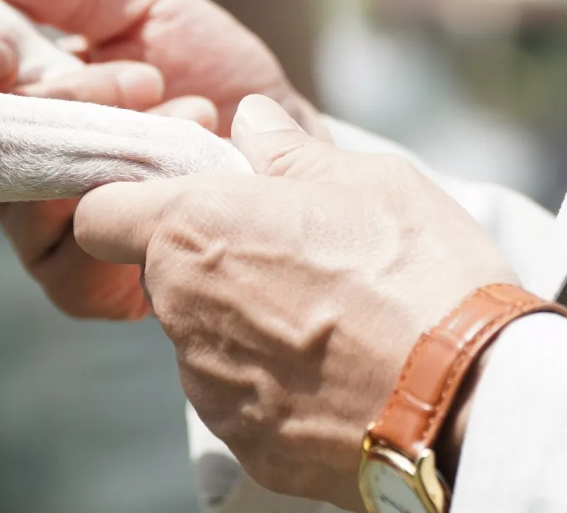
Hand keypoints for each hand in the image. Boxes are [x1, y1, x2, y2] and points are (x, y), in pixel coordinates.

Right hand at [0, 0, 320, 322]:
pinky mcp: (80, 287)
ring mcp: (39, 232)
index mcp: (10, 97)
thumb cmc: (206, 65)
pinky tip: (183, 170)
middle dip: (60, 110)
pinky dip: (125, 214)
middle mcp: (10, 168)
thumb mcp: (141, 7)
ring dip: (104, 156)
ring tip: (184, 114)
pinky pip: (67, 267)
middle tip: (142, 78)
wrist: (285, 142)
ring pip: (23, 206)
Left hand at [75, 96, 519, 506]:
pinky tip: (342, 368)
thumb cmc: (418, 270)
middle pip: (161, 276)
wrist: (467, 397)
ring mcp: (211, 386)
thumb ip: (289, 151)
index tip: (191, 198)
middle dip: (211, 260)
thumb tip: (250, 120)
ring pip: (202, 338)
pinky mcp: (245, 445)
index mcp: (196, 230)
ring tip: (333, 314)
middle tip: (293, 251)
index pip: (99, 214)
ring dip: (245, 322)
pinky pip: (242, 398)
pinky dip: (277, 382)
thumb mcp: (368, 179)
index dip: (134, 202)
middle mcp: (183, 310)